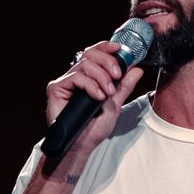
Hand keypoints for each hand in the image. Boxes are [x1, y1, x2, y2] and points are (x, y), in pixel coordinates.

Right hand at [45, 41, 144, 157]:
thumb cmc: (94, 128)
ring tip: (107, 93)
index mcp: (88, 77)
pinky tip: (97, 97)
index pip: (95, 53)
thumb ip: (124, 87)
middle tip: (117, 76)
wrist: (81, 146)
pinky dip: (90, 85)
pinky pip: (75, 77)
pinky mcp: (56, 88)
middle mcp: (75, 76)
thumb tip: (137, 69)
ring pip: (85, 64)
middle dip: (107, 61)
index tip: (121, 49)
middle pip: (90, 54)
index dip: (107, 47)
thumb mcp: (115, 105)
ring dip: (101, 77)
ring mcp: (65, 82)